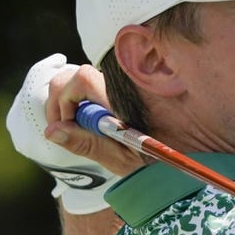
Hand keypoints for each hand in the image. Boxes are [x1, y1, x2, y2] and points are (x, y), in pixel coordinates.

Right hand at [6, 54, 140, 212]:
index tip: (65, 125)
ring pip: (83, 80)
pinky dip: (82, 103)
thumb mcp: (119, 159)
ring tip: (73, 127)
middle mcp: (121, 87)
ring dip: (70, 101)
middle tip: (62, 127)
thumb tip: (52, 130)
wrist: (182, 155)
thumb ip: (86, 143)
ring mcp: (121, 88)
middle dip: (61, 98)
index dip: (65, 100)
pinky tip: (87, 123)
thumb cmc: (155, 160)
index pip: (83, 79)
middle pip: (78, 74)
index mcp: (121, 100)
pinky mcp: (120, 92)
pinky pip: (94, 88)